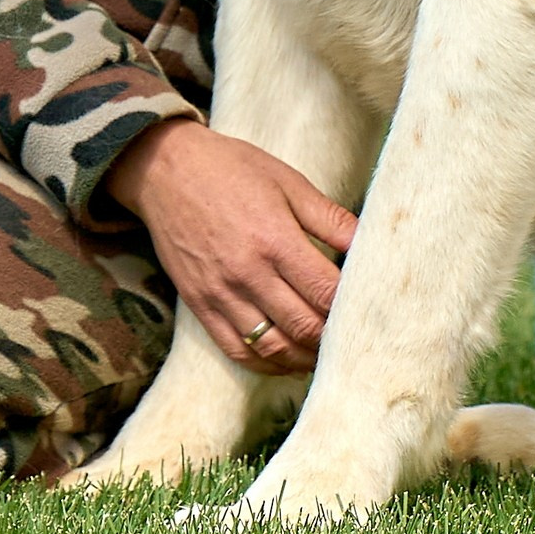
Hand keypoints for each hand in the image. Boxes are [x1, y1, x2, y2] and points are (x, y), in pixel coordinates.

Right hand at [104, 117, 357, 375]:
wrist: (165, 170)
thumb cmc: (231, 169)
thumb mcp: (287, 181)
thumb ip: (330, 217)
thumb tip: (369, 242)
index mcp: (275, 239)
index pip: (325, 291)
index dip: (352, 307)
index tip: (369, 308)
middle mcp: (248, 273)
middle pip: (304, 326)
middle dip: (334, 337)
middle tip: (353, 336)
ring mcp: (221, 294)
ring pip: (273, 347)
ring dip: (304, 358)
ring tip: (325, 352)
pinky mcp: (200, 305)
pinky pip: (236, 350)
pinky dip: (266, 364)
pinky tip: (286, 360)